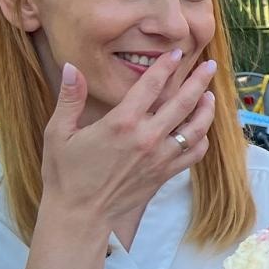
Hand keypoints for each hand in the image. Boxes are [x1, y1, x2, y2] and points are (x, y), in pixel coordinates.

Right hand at [40, 51, 218, 229]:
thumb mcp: (57, 132)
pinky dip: (202, 140)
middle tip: (210, 66)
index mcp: (121, 123)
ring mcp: (160, 157)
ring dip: (207, 110)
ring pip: (196, 129)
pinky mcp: (165, 174)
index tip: (178, 54)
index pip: (151, 86)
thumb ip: (69, 98)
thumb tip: (70, 67)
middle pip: (183, 103)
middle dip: (198, 81)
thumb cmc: (65, 174)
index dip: (166, 67)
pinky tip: (201, 131)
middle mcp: (146, 138)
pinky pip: (194, 154)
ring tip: (211, 95)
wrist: (80, 215)